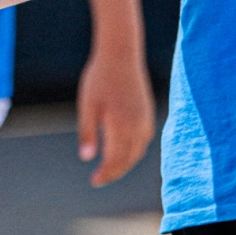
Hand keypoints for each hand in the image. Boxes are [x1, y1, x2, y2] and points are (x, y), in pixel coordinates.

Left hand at [76, 44, 154, 186]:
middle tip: (99, 179)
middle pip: (128, 160)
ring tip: (110, 167)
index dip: (105, 174)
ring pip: (138, 151)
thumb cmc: (100, 78)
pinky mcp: (148, 112)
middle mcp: (137, 125)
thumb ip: (87, 133)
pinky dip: (134, 150)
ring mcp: (145, 119)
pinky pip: (144, 140)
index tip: (94, 181)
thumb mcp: (87, 106)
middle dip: (115, 172)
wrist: (121, 53)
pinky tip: (123, 149)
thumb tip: (87, 158)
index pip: (115, 160)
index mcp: (121, 125)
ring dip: (125, 162)